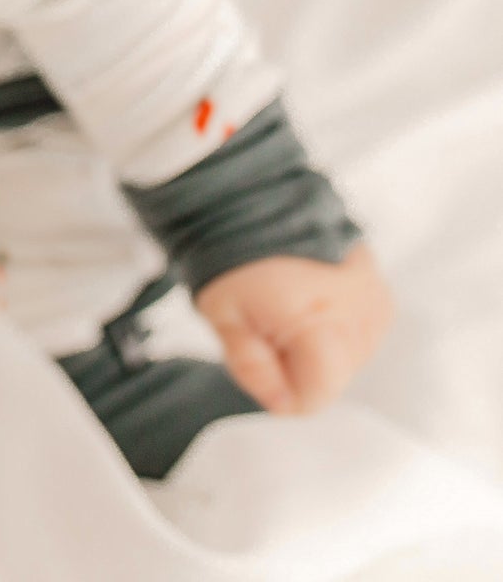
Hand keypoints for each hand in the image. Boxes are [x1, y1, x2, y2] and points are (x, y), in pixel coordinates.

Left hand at [193, 243, 393, 415]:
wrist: (252, 197)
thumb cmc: (231, 253)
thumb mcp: (223, 314)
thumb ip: (252, 366)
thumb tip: (281, 404)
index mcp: (323, 327)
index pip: (314, 398)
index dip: (278, 386)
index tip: (256, 352)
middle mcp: (361, 319)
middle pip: (331, 377)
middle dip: (295, 362)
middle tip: (265, 320)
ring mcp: (375, 301)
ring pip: (347, 357)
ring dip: (317, 342)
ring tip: (286, 302)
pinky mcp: (379, 288)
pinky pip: (360, 330)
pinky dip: (335, 323)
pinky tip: (309, 296)